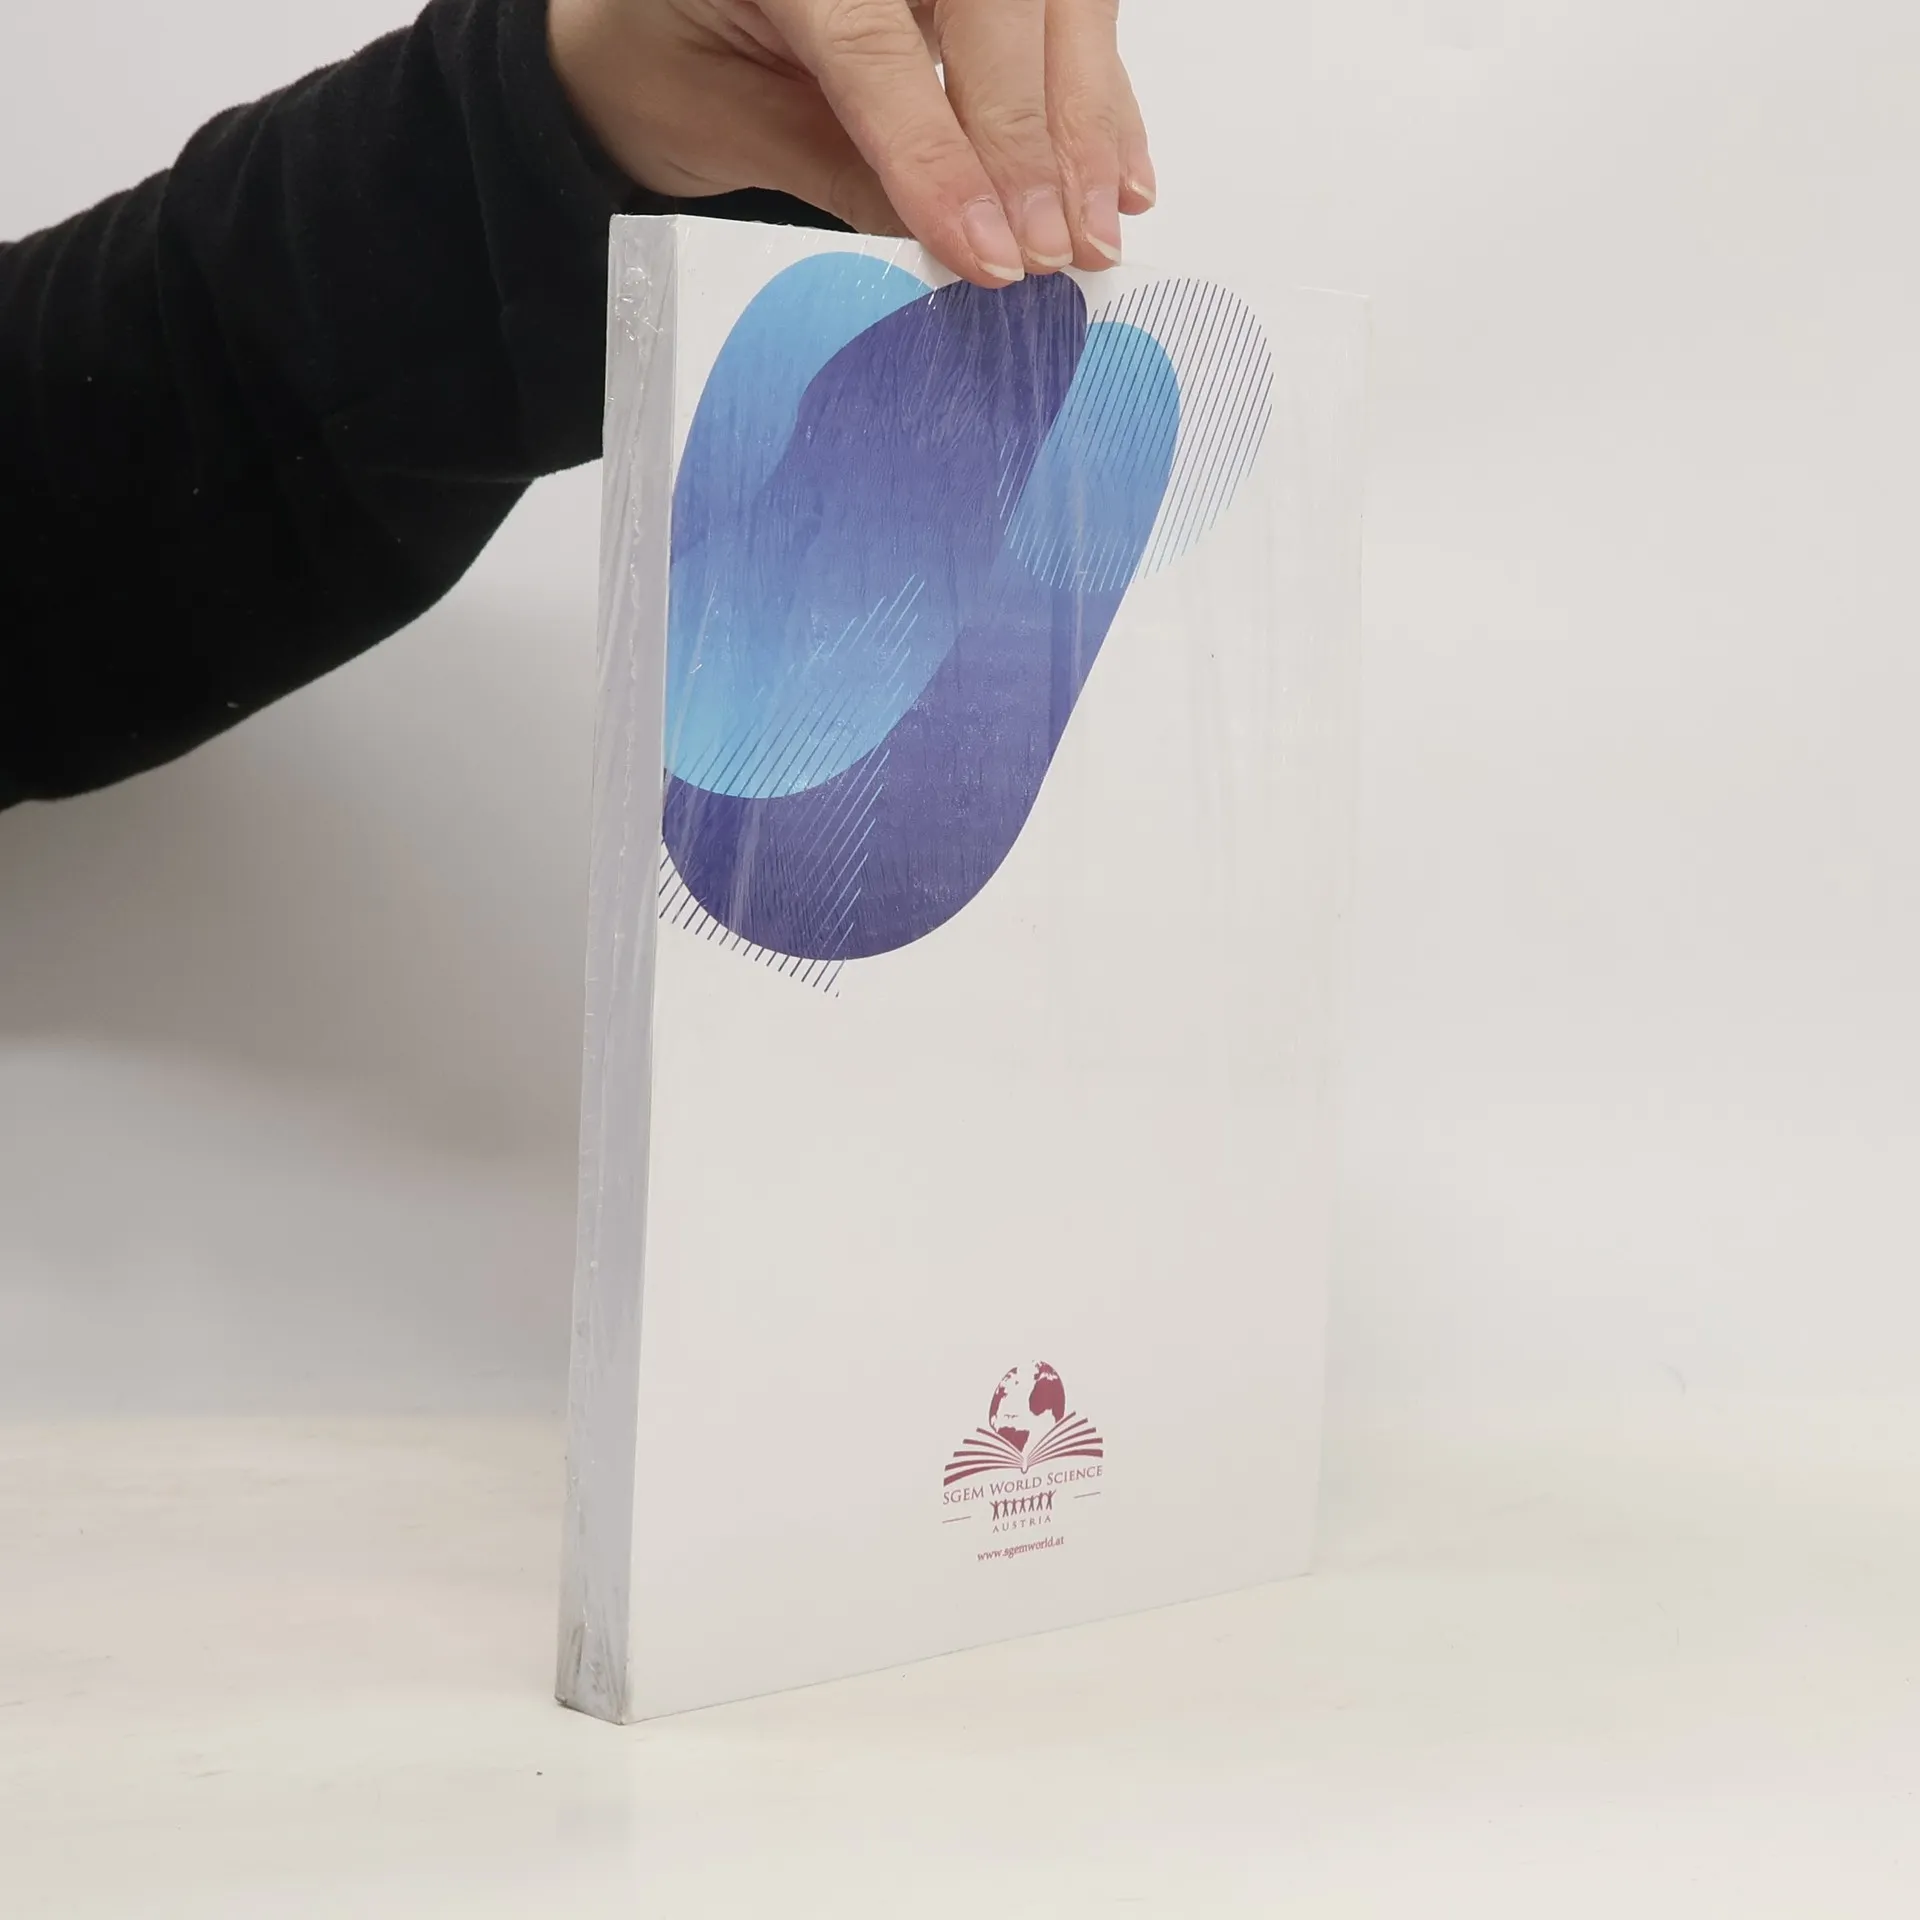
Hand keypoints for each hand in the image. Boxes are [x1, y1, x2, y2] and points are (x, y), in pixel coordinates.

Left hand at [547, 0, 1154, 287]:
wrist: (648, 24)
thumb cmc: (668, 60)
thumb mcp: (725, 125)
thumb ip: (842, 171)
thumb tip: (964, 243)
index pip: (876, 41)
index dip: (941, 154)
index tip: (990, 251)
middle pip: (995, 2)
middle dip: (1036, 137)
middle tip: (1053, 248)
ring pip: (1058, 0)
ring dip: (1089, 121)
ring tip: (1098, 227)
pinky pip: (1072, 17)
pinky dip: (1104, 101)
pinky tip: (1120, 178)